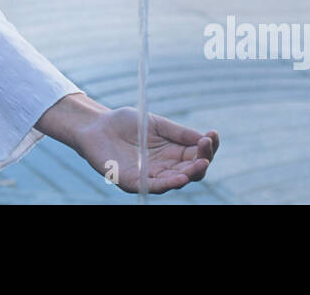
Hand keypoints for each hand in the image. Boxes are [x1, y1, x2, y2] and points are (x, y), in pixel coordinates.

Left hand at [76, 107, 218, 193]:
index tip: (212, 134)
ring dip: (189, 174)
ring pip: (175, 181)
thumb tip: (205, 138)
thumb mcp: (157, 124)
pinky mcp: (133, 182)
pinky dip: (167, 184)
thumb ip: (179, 133)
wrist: (97, 125)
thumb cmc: (125, 124)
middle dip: (202, 160)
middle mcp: (165, 168)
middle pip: (191, 171)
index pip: (197, 155)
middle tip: (206, 147)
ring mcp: (150, 177)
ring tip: (200, 164)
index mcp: (173, 153)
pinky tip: (180, 178)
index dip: (208, 147)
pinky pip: (153, 187)